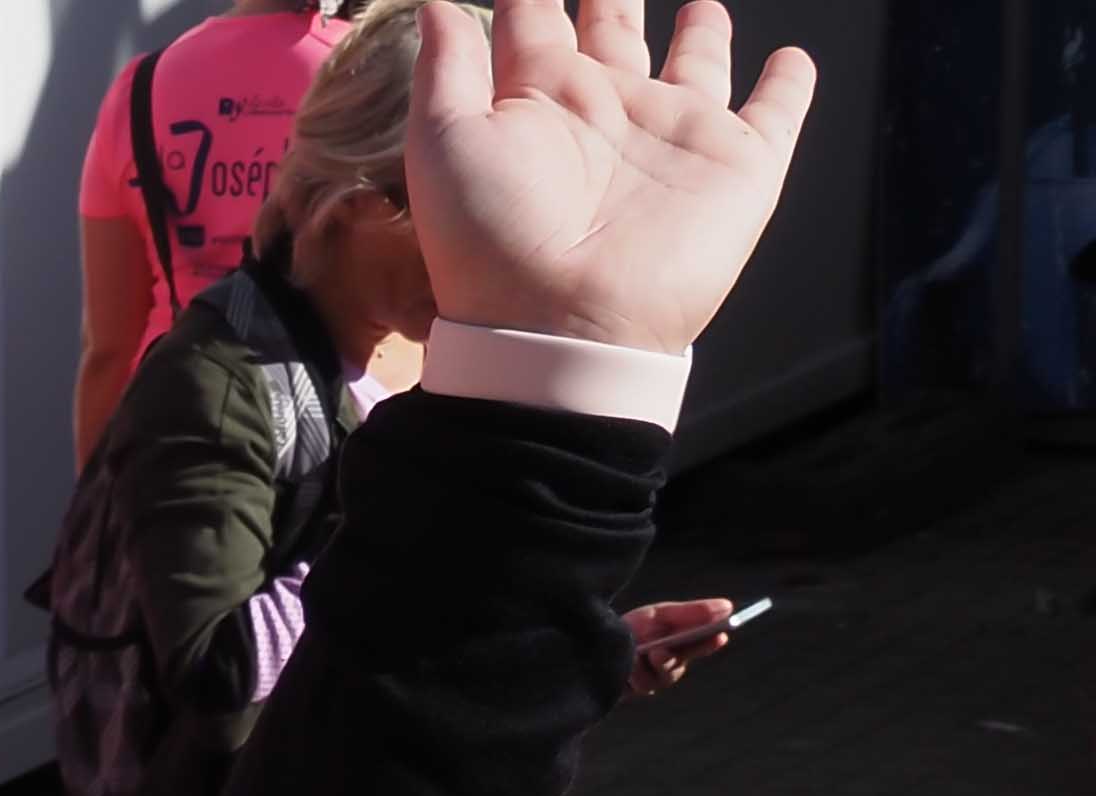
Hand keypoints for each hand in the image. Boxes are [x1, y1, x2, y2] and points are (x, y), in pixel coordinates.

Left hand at [408, 0, 815, 356]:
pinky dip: (790, 85)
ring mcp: (676, 133)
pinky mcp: (738, 163)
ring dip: (702, 33)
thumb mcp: (446, 144)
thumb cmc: (494, 238)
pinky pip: (777, 113)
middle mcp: (610, 109)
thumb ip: (446, 70)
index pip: (536, 22)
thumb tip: (438, 6)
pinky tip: (792, 60)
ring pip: (696, 64)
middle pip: (616, 30)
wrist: (564, 328)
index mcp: (541, 99)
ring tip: (702, 7)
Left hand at [621, 592, 741, 691]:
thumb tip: (728, 606)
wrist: (591, 643)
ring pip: (658, 678)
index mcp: (679, 646)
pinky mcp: (630, 692)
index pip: (701, 646)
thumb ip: (689, 613)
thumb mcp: (657, 615)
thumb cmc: (630, 628)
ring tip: (645, 653)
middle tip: (664, 650)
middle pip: (677, 665)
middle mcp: (667, 667)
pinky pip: (638, 686)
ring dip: (652, 664)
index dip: (710, 642)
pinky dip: (633, 672)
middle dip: (676, 657)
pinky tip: (628, 663)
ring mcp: (649, 682)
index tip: (721, 635)